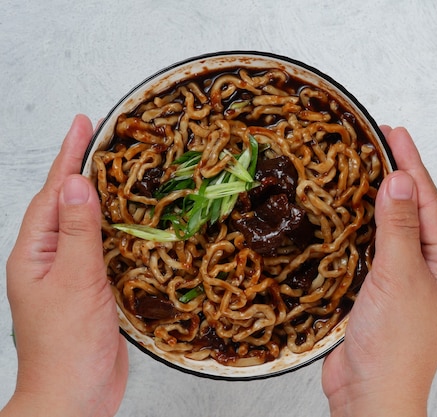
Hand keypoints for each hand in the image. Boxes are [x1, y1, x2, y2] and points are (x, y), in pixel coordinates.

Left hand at [3, 115, 127, 416]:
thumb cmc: (67, 345)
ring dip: (103, 197)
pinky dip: (118, 229)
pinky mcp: (92, 289)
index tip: (85, 123)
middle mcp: (48, 258)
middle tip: (108, 140)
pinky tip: (134, 223)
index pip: (52, 193)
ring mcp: (70, 274)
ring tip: (123, 171)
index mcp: (33, 252)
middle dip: (84, 169)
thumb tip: (75, 183)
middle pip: (66, 204)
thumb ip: (78, 231)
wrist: (75, 395)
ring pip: (87, 225)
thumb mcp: (74, 281)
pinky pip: (103, 248)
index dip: (69, 156)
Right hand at [322, 127, 436, 416]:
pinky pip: (374, 249)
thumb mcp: (400, 276)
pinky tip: (352, 215)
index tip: (396, 134)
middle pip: (414, 212)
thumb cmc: (395, 347)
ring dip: (380, 200)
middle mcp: (430, 270)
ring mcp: (404, 281)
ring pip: (393, 230)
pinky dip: (363, 228)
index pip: (429, 203)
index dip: (413, 165)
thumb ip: (399, 227)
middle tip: (381, 142)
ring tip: (366, 168)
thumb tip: (399, 181)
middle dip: (399, 177)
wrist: (371, 394)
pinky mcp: (378, 292)